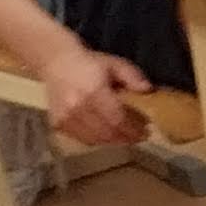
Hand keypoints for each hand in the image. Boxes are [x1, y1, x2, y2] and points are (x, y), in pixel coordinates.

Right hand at [35, 43, 155, 155]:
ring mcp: (65, 118)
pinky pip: (80, 138)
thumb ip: (133, 76)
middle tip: (138, 137)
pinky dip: (95, 140)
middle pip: (106, 132)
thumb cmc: (91, 64)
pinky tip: (106, 135)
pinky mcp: (57, 124)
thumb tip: (148, 90)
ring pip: (93, 139)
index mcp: (94, 92)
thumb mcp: (116, 64)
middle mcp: (77, 108)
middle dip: (125, 138)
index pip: (117, 119)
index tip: (145, 132)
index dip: (132, 129)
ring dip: (111, 141)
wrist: (57, 63)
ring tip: (125, 137)